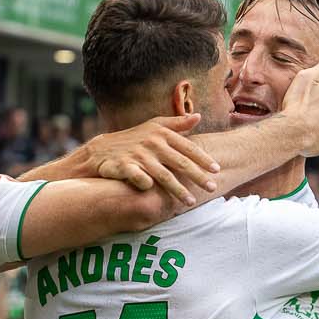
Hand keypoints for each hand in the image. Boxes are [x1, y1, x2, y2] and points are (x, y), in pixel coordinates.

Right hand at [83, 114, 216, 205]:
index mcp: (162, 134)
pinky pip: (139, 178)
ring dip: (178, 189)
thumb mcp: (154, 126)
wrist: (102, 150)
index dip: (203, 159)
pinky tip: (154, 192)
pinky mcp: (125, 166)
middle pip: (180, 163)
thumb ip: (177, 123)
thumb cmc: (133, 138)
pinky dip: (146, 184)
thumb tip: (197, 116)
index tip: (217, 170)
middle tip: (212, 187)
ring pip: (163, 175)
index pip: (188, 148)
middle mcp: (153, 144)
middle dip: (197, 176)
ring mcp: (139, 156)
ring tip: (191, 202)